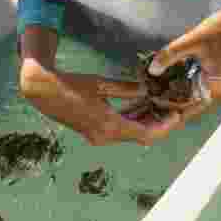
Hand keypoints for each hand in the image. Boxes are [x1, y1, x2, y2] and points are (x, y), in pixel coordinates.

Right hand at [19, 58, 182, 145]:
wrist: (43, 91)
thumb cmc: (71, 84)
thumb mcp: (101, 84)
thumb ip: (126, 89)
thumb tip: (147, 90)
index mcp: (110, 126)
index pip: (146, 134)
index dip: (164, 126)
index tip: (177, 116)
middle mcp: (105, 136)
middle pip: (140, 136)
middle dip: (158, 124)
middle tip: (172, 110)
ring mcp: (98, 136)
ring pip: (129, 133)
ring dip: (144, 121)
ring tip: (159, 106)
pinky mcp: (92, 132)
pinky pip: (118, 130)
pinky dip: (130, 120)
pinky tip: (138, 106)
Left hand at [147, 4, 220, 130]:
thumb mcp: (193, 41)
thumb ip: (171, 55)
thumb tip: (153, 70)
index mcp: (218, 89)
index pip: (189, 104)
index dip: (170, 104)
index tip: (153, 102)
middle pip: (191, 100)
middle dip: (171, 97)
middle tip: (150, 94)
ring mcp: (220, 85)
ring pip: (193, 92)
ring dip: (176, 89)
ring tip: (156, 87)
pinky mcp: (216, 76)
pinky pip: (198, 83)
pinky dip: (184, 80)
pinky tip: (169, 76)